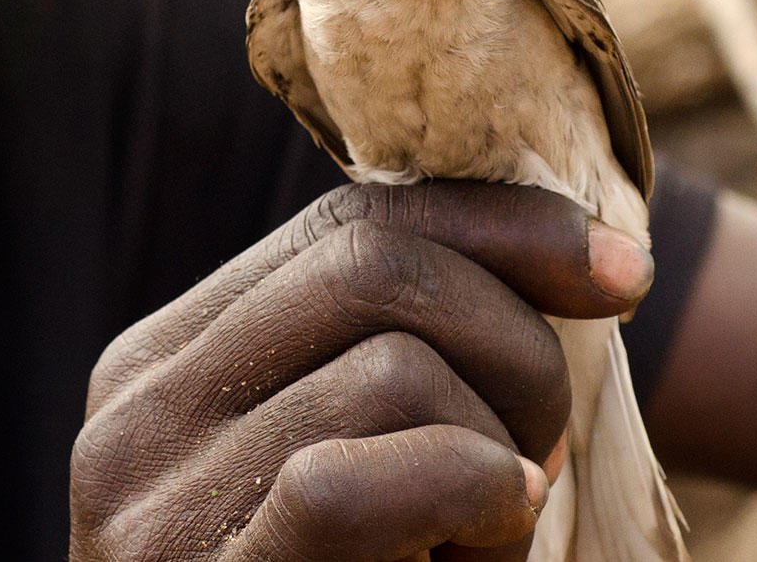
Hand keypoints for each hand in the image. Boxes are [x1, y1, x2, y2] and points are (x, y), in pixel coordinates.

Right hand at [70, 181, 655, 561]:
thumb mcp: (375, 476)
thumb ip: (404, 359)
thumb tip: (578, 243)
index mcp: (164, 367)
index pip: (346, 226)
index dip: (502, 229)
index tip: (625, 272)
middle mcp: (131, 416)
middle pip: (375, 268)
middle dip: (514, 345)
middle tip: (540, 461)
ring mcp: (147, 509)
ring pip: (394, 369)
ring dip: (492, 459)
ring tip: (470, 552)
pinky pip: (353, 482)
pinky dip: (462, 497)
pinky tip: (476, 556)